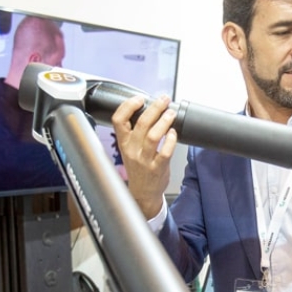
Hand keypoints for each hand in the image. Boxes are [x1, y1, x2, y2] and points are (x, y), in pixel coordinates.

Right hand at [111, 95, 176, 218]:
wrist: (143, 193)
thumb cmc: (139, 169)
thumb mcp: (129, 150)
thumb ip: (135, 132)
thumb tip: (149, 110)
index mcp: (124, 143)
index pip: (118, 120)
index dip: (128, 106)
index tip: (139, 98)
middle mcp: (132, 150)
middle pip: (140, 123)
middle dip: (154, 107)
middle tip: (164, 100)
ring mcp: (144, 159)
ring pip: (153, 135)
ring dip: (164, 121)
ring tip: (171, 113)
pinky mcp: (157, 168)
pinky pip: (165, 151)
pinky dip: (171, 139)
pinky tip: (173, 133)